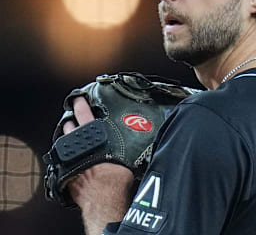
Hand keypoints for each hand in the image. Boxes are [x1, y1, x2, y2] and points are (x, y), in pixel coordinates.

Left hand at [63, 97, 134, 234]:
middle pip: (69, 128)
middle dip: (70, 122)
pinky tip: (73, 162)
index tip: (77, 99)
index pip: (84, 114)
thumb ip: (131, 145)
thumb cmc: (116, 179)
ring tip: (72, 139)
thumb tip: (147, 138)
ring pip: (63, 144)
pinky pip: (63, 163)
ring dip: (67, 140)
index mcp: (94, 138)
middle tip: (74, 119)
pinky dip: (67, 160)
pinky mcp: (66, 175)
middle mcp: (78, 147)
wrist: (103, 201)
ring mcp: (70, 161)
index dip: (80, 104)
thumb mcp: (128, 156)